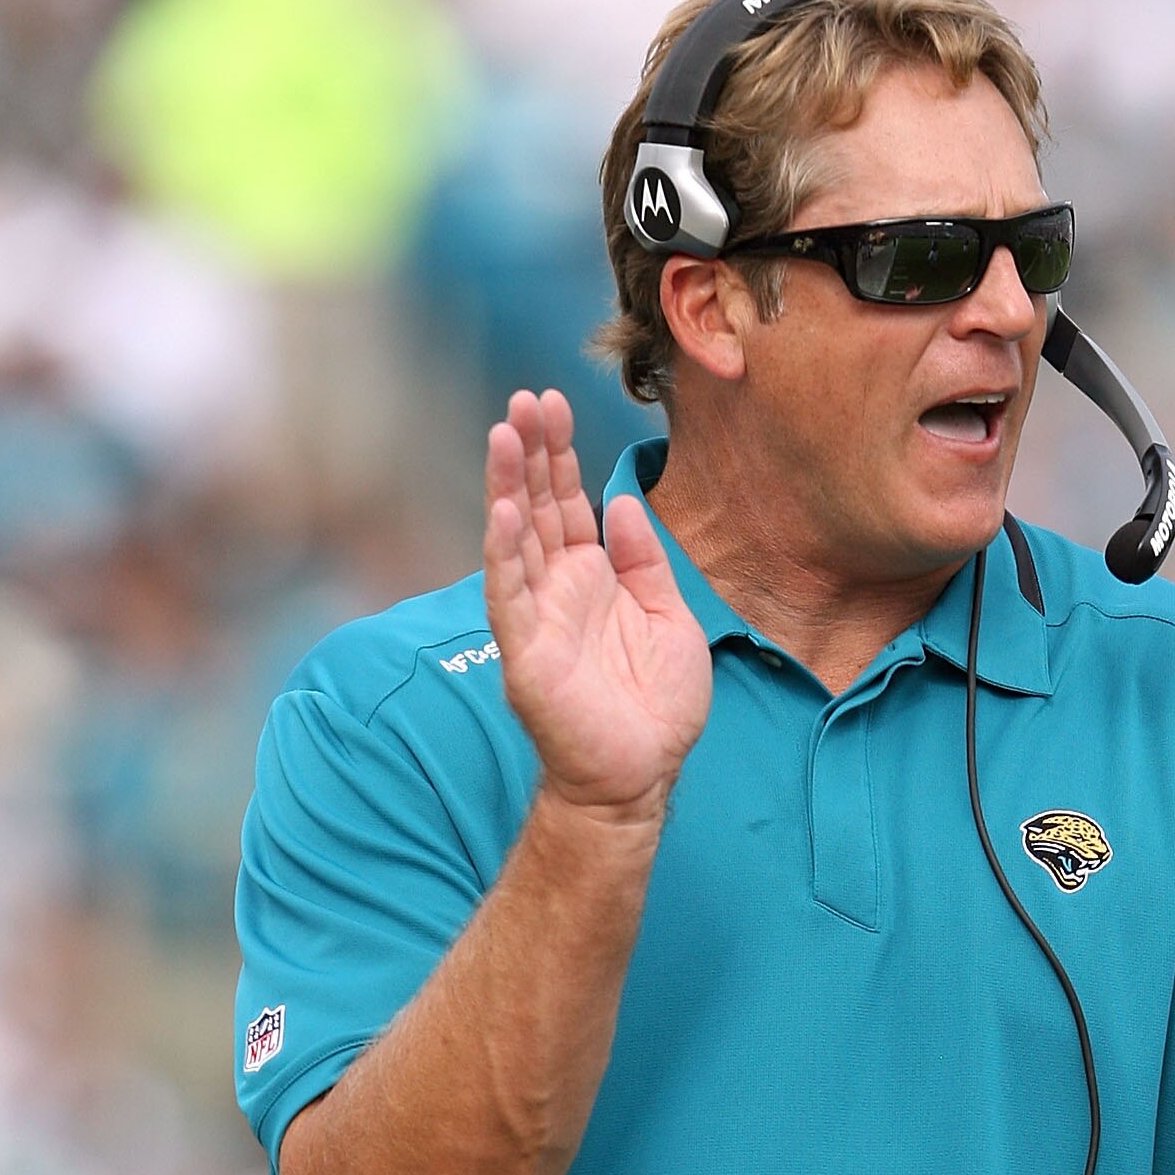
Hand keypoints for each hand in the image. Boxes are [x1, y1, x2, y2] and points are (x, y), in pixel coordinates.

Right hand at [483, 388, 711, 818]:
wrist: (642, 776)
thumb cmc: (656, 706)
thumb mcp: (670, 617)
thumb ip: (646, 561)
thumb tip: (627, 504)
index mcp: (592, 576)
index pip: (566, 502)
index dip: (558, 454)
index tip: (551, 403)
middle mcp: (557, 588)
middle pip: (536, 505)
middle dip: (530, 451)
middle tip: (524, 398)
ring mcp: (537, 617)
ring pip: (516, 538)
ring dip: (507, 485)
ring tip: (504, 432)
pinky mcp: (526, 653)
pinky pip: (510, 595)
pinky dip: (505, 553)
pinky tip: (504, 511)